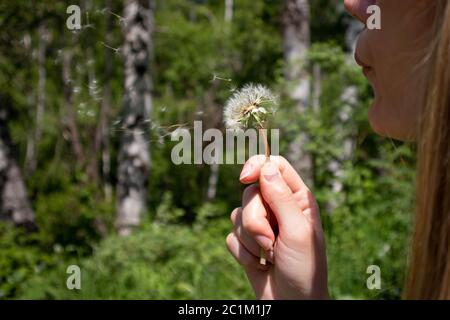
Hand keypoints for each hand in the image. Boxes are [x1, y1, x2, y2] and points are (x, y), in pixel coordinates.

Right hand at [226, 155, 328, 298]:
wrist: (292, 304)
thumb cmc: (304, 269)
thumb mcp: (297, 231)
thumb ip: (281, 197)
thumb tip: (265, 167)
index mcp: (296, 199)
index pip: (274, 166)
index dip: (257, 166)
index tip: (244, 178)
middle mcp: (277, 208)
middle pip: (250, 193)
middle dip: (256, 220)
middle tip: (271, 241)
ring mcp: (261, 226)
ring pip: (237, 215)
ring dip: (251, 240)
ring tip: (269, 256)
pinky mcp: (246, 243)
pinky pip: (230, 237)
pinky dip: (243, 253)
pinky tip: (260, 265)